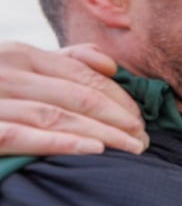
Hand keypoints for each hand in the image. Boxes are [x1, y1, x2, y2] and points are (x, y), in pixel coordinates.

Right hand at [0, 42, 146, 155]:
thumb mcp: (17, 66)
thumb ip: (63, 62)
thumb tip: (110, 65)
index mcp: (18, 55)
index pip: (81, 74)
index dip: (117, 96)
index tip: (141, 117)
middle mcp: (5, 74)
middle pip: (77, 96)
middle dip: (118, 118)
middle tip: (144, 138)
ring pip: (57, 118)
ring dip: (103, 134)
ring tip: (133, 148)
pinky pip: (22, 138)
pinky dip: (60, 143)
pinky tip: (95, 150)